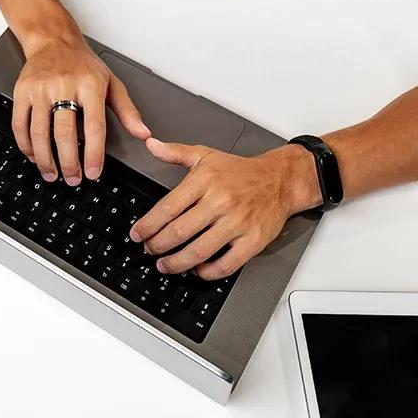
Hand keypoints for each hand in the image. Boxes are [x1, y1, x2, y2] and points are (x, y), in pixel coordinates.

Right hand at [12, 35, 149, 185]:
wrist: (53, 40)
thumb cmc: (84, 65)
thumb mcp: (112, 83)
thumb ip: (128, 111)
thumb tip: (143, 133)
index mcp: (90, 85)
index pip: (94, 127)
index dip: (93, 154)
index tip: (93, 173)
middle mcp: (64, 86)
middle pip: (65, 133)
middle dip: (69, 163)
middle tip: (73, 179)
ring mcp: (40, 89)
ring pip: (40, 132)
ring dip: (46, 160)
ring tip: (53, 175)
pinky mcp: (22, 91)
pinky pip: (20, 124)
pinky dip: (26, 146)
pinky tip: (34, 156)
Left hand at [130, 139, 321, 279]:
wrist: (280, 180)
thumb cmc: (241, 172)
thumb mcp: (206, 155)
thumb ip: (176, 152)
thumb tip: (151, 145)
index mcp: (206, 181)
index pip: (168, 207)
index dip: (147, 225)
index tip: (137, 235)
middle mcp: (221, 201)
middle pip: (179, 232)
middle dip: (157, 246)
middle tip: (149, 250)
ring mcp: (238, 222)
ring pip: (199, 251)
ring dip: (176, 263)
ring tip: (165, 265)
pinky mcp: (253, 240)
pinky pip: (226, 265)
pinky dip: (207, 272)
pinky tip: (197, 270)